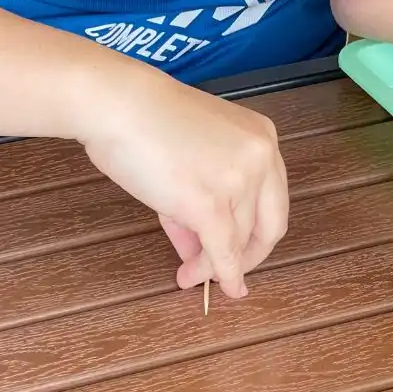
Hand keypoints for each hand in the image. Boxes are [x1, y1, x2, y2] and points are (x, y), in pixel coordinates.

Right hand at [77, 77, 288, 298]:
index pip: (272, 195)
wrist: (120, 104)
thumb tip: (201, 249)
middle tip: (229, 273)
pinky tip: (212, 286)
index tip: (239, 248)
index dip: (255, 227)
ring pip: (238, 241)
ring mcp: (239, 181)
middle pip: (271, 223)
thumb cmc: (147, 121)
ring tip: (188, 276)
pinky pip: (221, 251)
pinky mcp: (210, 204)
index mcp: (262, 137)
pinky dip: (220, 274)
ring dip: (214, 266)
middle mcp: (261, 157)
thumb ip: (204, 198)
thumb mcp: (193, 154)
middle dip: (251, 254)